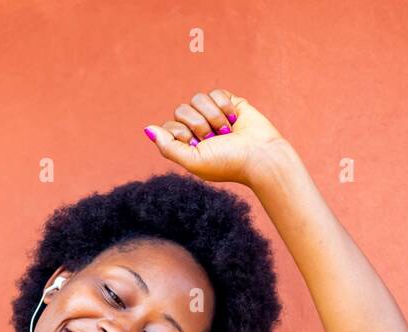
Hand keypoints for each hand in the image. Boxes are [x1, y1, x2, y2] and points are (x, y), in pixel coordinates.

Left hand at [142, 88, 285, 185]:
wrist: (260, 155)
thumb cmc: (227, 163)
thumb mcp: (192, 161)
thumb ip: (168, 146)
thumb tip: (147, 129)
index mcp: (187, 144)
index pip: (169, 126)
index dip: (181, 133)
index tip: (196, 145)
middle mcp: (198, 128)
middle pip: (180, 110)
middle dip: (198, 125)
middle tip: (214, 139)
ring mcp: (213, 114)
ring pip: (197, 99)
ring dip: (212, 117)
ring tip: (226, 131)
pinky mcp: (229, 102)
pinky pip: (215, 92)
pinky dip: (224, 106)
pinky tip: (235, 119)